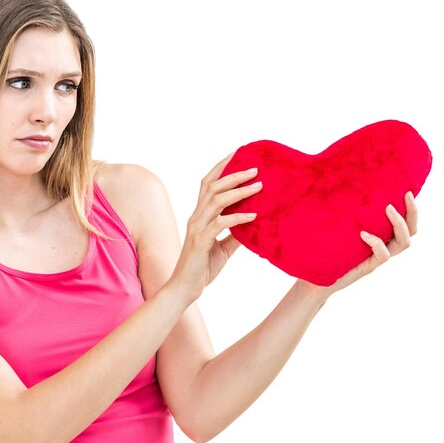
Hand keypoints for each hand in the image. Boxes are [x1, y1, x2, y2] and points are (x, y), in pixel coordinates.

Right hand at [170, 153, 261, 301]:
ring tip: (258, 186)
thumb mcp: (223, 249)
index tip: (237, 155)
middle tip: (255, 168)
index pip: (208, 184)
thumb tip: (253, 224)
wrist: (185, 288)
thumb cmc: (202, 268)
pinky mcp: (201, 241)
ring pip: (216, 200)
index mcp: (200, 216)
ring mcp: (197, 228)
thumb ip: (235, 235)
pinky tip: (253, 215)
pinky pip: (220, 224)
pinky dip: (238, 217)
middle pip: (212, 186)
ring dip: (238, 191)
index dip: (221, 168)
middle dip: (233, 174)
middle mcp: (196, 217)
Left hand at [315, 191, 417, 294]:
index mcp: (378, 236)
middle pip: (410, 232)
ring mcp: (376, 258)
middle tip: (406, 196)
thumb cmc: (323, 251)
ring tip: (388, 209)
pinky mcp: (368, 268)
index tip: (406, 190)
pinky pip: (383, 255)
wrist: (315, 279)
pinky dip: (376, 242)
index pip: (404, 223)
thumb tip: (336, 187)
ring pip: (403, 243)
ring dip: (399, 224)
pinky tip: (363, 234)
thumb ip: (342, 215)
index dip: (410, 208)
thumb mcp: (335, 230)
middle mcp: (382, 247)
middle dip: (412, 213)